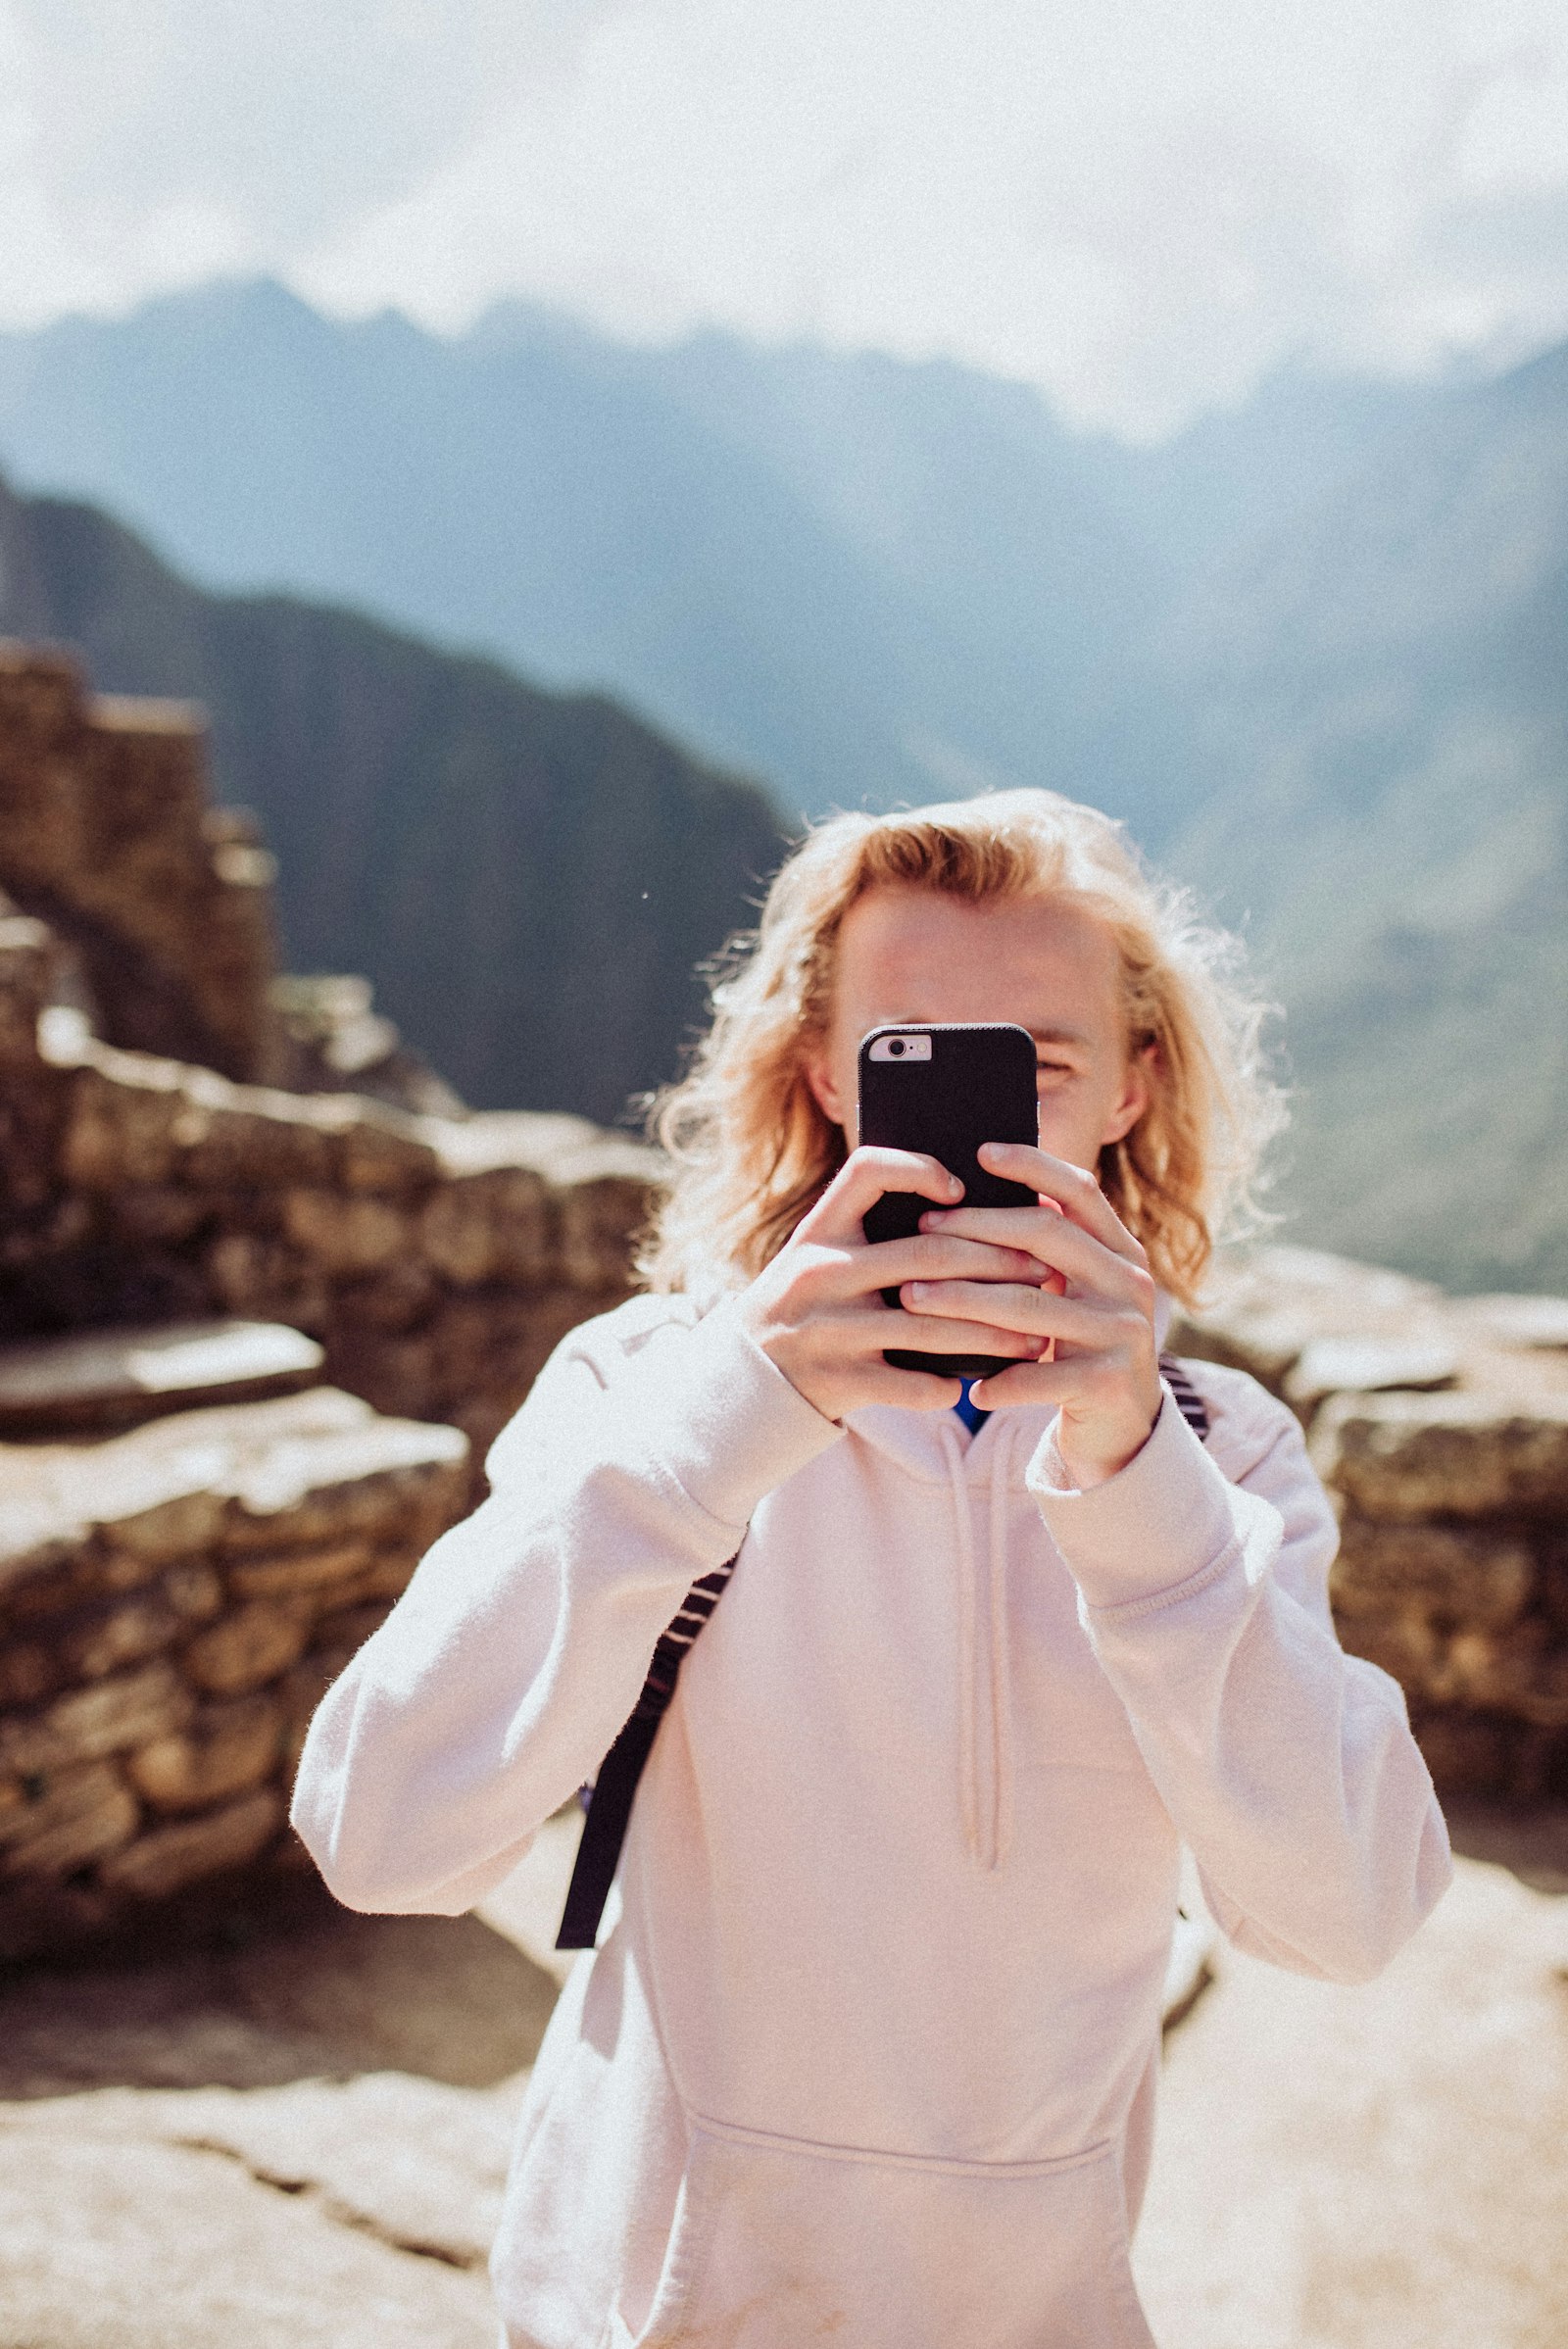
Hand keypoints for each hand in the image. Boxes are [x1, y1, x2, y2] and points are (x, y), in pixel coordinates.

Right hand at [736, 1146, 1048, 1422]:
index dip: (918, 1170)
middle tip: (1044, 1271)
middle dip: (998, 1263)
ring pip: (933, 1326)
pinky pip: (912, 1384)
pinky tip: (978, 1383)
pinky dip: (949, 1385)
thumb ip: (870, 1233)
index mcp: (818, 1231)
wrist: (746, 1376)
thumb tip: (967, 1210)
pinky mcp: (841, 1381)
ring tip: (1035, 1335)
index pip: (867, 1172)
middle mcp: (822, 1273)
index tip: (961, 1190)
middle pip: (929, 1255)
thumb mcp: (817, 1255)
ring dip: (994, 1331)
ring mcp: (832, 1329)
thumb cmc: (805, 1304)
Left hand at [908, 1141, 1161, 1486]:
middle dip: (977, 1229)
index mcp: (1121, 1251)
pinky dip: (1000, 1381)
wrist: (1124, 1424)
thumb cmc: (1079, 1346)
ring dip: (963, 1301)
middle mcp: (1130, 1282)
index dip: (1032, 1165)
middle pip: (1047, 1236)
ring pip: (1030, 1307)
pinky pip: (1039, 1377)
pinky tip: (968, 1385)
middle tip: (922, 1229)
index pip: (1079, 1191)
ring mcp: (1124, 1331)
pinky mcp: (1110, 1380)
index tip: (981, 1151)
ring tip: (912, 1298)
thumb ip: (1047, 1250)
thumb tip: (974, 1196)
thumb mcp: (1075, 1291)